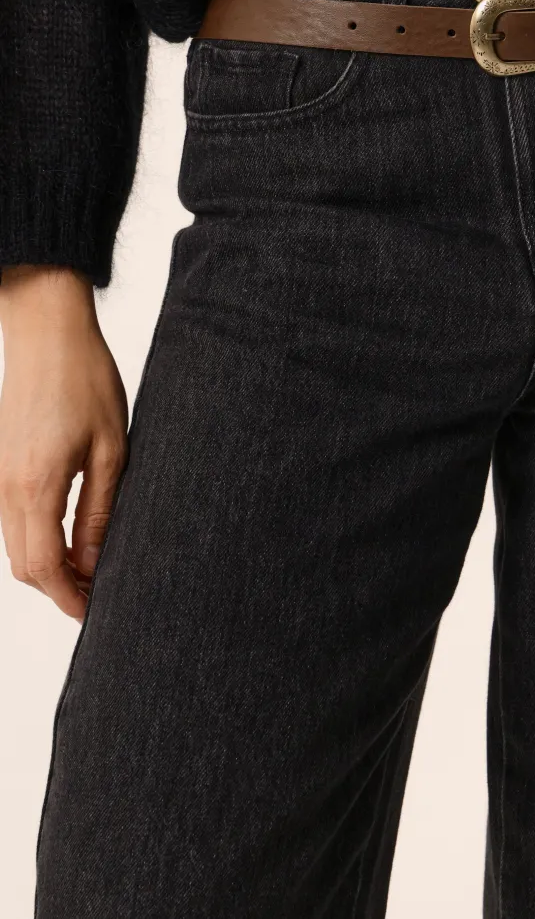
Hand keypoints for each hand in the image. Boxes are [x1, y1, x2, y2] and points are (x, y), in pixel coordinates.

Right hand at [0, 265, 127, 620]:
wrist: (46, 332)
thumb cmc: (85, 380)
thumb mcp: (111, 448)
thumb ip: (101, 509)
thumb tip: (97, 561)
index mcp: (36, 486)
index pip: (44, 568)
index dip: (69, 599)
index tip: (95, 614)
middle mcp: (6, 487)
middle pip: (24, 566)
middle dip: (59, 590)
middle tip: (99, 597)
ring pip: (15, 545)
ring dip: (49, 566)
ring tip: (92, 569)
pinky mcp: (0, 464)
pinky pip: (12, 520)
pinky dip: (38, 540)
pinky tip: (72, 536)